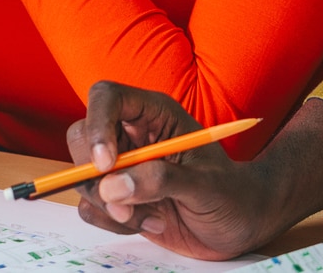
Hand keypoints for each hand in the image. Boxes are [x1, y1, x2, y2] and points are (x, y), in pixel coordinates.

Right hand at [67, 83, 297, 260]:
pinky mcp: (118, 197)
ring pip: (82, 176)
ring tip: (154, 216)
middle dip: (94, 175)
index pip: (107, 97)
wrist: (241, 224)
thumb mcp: (204, 185)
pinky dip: (113, 222)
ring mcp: (122, 167)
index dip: (97, 125)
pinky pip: (91, 207)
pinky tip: (151, 222)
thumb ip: (161, 180)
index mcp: (154, 114)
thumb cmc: (231, 194)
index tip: (107, 164)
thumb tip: (112, 185)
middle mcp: (132, 136)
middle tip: (124, 205)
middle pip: (81, 136)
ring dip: (110, 206)